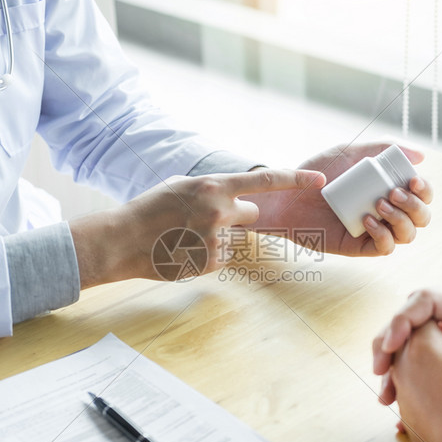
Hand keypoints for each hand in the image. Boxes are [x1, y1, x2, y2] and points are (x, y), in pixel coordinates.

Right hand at [69, 169, 323, 286]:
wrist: (123, 240)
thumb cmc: (150, 209)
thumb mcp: (181, 186)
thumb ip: (212, 188)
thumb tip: (236, 194)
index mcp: (213, 186)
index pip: (264, 180)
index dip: (295, 179)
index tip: (318, 179)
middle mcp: (219, 211)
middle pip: (250, 213)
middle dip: (236, 217)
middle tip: (203, 220)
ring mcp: (217, 239)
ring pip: (235, 238)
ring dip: (217, 237)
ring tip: (184, 236)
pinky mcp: (212, 262)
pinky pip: (224, 256)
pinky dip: (209, 254)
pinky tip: (185, 250)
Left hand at [245, 142, 432, 256]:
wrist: (287, 193)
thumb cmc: (316, 173)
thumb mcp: (349, 153)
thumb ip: (382, 148)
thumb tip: (422, 155)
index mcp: (389, 190)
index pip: (422, 195)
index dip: (425, 189)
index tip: (413, 179)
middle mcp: (386, 212)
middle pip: (421, 218)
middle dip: (416, 206)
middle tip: (394, 192)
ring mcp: (374, 230)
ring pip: (407, 235)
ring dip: (401, 220)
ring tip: (379, 203)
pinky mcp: (358, 246)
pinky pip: (384, 248)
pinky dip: (383, 235)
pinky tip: (368, 220)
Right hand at [374, 272, 441, 418]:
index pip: (424, 301)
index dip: (402, 319)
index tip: (392, 345)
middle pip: (409, 324)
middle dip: (387, 344)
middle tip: (378, 370)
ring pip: (409, 351)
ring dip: (392, 370)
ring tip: (385, 396)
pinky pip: (418, 374)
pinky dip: (404, 388)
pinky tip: (398, 410)